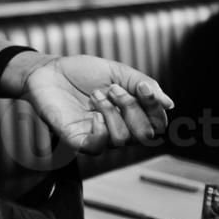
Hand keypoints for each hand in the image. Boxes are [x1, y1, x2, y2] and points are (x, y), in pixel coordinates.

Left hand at [19, 55, 174, 154]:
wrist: (48, 70)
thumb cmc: (81, 72)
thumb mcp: (117, 71)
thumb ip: (143, 85)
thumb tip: (169, 104)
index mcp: (130, 113)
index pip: (157, 123)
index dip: (155, 108)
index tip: (143, 87)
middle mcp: (117, 128)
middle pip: (144, 134)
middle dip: (133, 108)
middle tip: (112, 88)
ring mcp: (97, 135)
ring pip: (122, 140)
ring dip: (113, 113)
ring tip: (97, 95)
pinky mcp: (76, 139)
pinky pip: (97, 148)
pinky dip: (101, 132)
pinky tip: (94, 115)